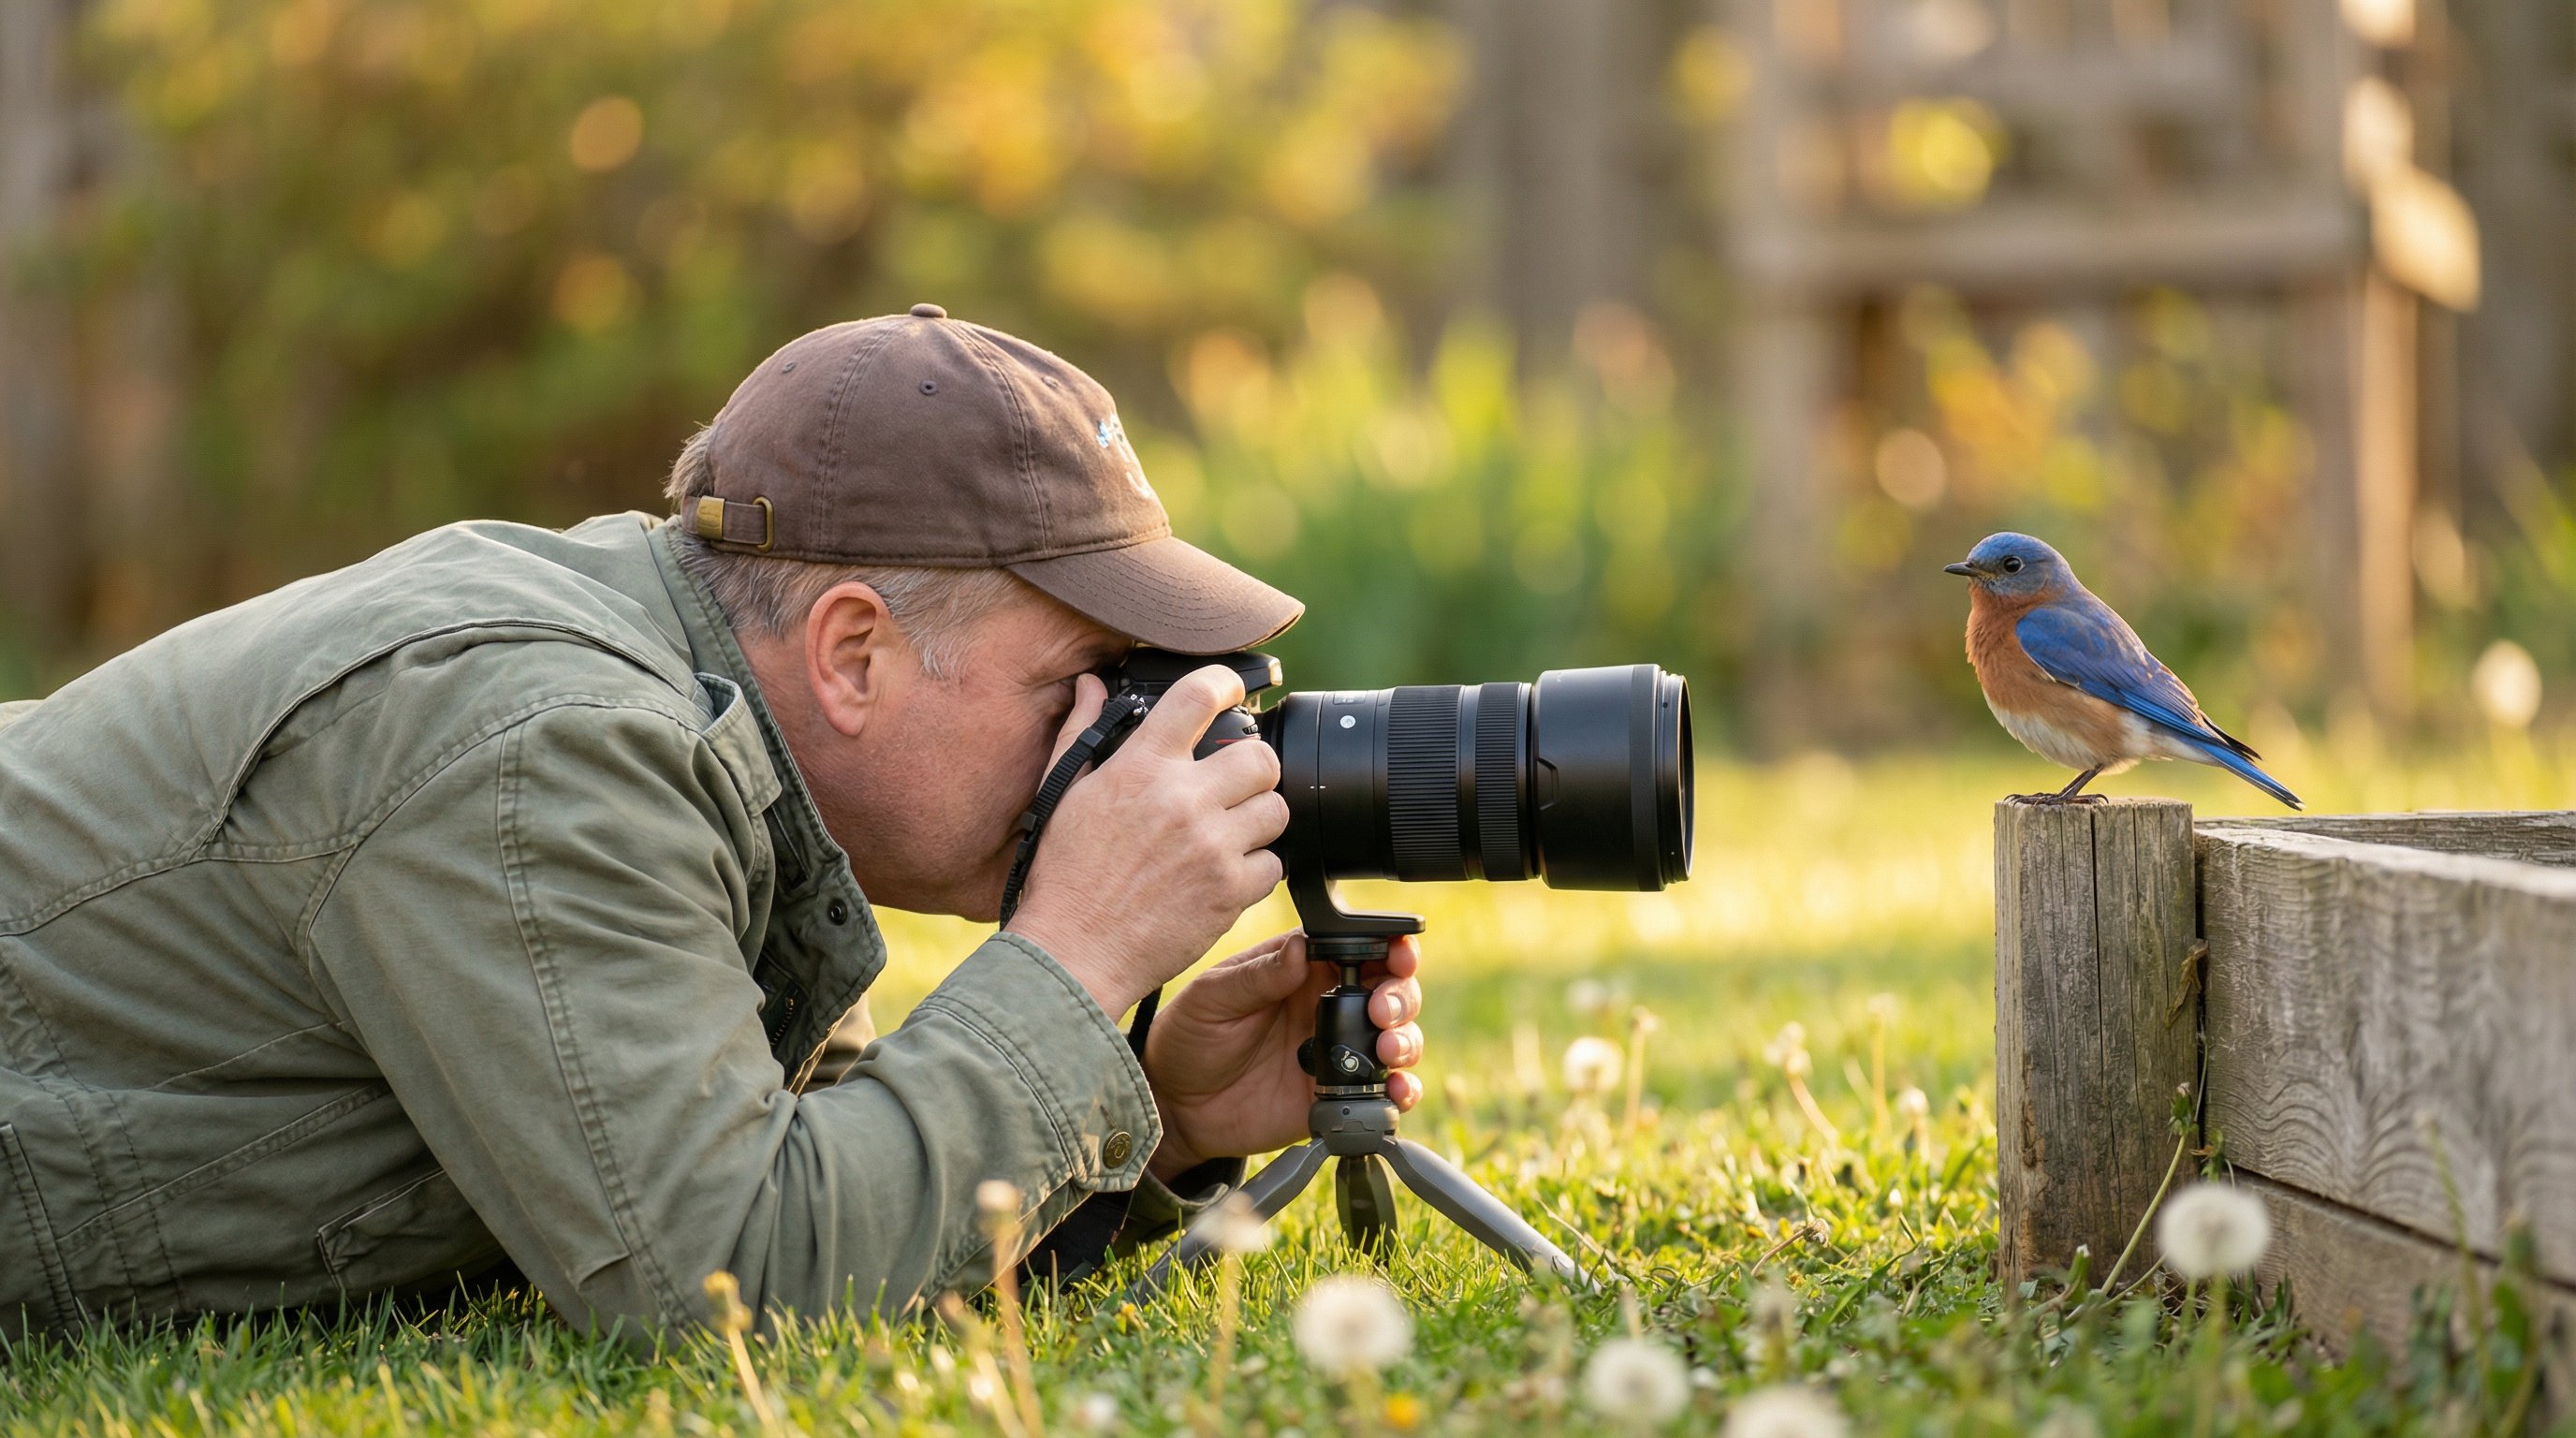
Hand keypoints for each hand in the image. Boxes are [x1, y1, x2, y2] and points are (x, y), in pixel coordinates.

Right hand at [1005, 667, 1287, 1018]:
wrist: (1073, 952)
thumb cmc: (1065, 876)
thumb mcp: (1063, 794)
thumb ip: (1081, 732)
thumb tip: (1089, 685)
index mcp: (1142, 768)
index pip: (1199, 696)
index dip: (1225, 683)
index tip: (1232, 689)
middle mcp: (1183, 800)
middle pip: (1261, 757)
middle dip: (1252, 768)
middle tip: (1234, 785)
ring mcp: (1212, 846)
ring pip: (1277, 809)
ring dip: (1258, 819)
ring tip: (1229, 833)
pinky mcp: (1230, 891)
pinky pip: (1273, 865)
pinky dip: (1255, 870)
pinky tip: (1224, 875)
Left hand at [1139, 931, 1424, 1180]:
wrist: (1174, 1105)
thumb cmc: (1190, 1036)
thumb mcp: (1212, 997)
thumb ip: (1257, 976)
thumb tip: (1300, 948)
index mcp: (1303, 969)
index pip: (1360, 947)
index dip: (1389, 947)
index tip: (1397, 955)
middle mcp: (1329, 1006)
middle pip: (1390, 990)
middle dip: (1401, 996)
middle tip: (1380, 1011)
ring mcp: (1337, 1052)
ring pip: (1398, 1037)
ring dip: (1406, 1039)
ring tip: (1388, 1050)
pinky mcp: (1337, 1095)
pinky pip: (1384, 1092)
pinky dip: (1402, 1091)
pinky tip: (1396, 1092)